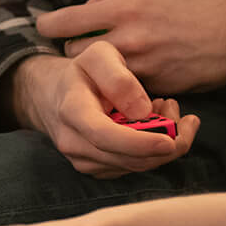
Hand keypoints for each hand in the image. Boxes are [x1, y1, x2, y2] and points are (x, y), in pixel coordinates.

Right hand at [8, 45, 199, 177]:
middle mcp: (74, 143)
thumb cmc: (80, 72)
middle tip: (174, 107)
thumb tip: (142, 112)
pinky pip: (133, 167)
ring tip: (164, 109)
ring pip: (136, 165)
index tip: (170, 141)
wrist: (51, 94)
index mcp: (72, 111)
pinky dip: (152, 150)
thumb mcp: (98, 56)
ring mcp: (83, 160)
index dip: (140, 143)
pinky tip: (152, 124)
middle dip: (165, 139)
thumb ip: (118, 78)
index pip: (105, 136)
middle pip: (129, 158)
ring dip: (162, 143)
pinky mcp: (96, 169)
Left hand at [36, 0, 225, 93]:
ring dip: (98, 68)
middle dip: (74, 47)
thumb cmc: (198, 0)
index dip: (47, 24)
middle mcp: (127, 42)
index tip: (44, 25)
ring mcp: (141, 69)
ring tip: (109, 59)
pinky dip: (123, 83)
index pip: (66, 22)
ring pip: (99, 75)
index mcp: (123, 9)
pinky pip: (125, 88)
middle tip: (85, 41)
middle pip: (75, 53)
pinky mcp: (156, 89)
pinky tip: (131, 73)